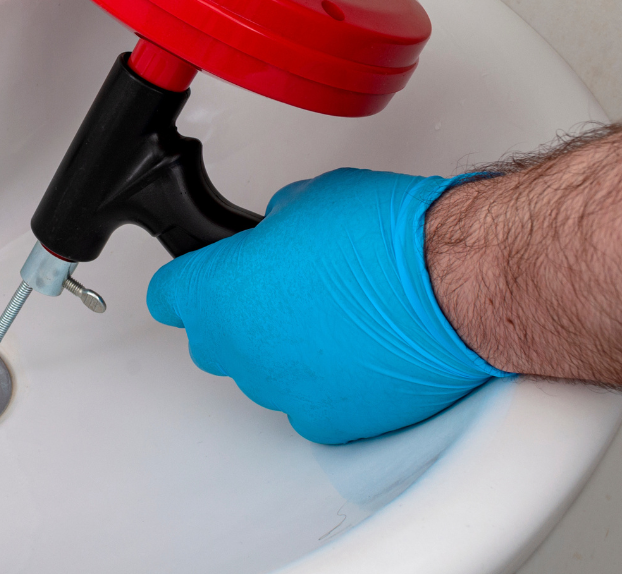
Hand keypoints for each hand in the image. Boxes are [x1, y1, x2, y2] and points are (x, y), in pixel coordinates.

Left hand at [146, 168, 505, 443]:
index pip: (167, 295)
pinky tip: (359, 353)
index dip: (187, 283)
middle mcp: (240, 349)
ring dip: (284, 350)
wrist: (455, 286)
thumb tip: (272, 238)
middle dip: (237, 315)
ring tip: (335, 319)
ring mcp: (281, 391)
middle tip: (284, 289)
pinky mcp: (328, 423)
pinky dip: (326, 383)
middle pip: (213, 338)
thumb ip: (268, 228)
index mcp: (218, 292)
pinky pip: (309, 403)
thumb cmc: (386, 237)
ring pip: (263, 372)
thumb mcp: (305, 200)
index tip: (199, 279)